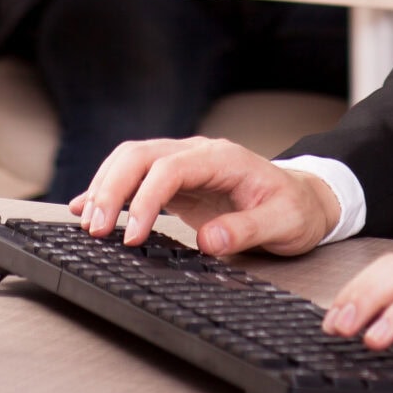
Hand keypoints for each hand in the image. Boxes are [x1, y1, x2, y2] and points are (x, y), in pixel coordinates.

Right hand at [71, 137, 340, 258]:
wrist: (305, 198)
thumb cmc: (296, 209)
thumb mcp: (284, 224)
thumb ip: (247, 229)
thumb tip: (208, 239)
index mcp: (222, 159)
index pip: (169, 168)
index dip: (145, 199)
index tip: (132, 236)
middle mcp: (197, 153)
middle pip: (140, 154)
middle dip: (112, 188)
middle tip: (95, 229)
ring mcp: (184, 163)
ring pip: (131, 160)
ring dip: (105, 187)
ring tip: (88, 222)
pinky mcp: (176, 180)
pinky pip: (135, 176)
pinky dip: (109, 189)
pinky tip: (87, 206)